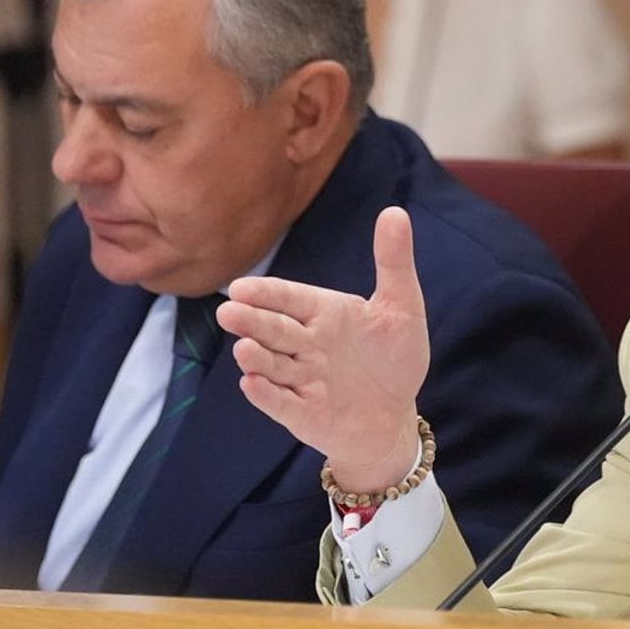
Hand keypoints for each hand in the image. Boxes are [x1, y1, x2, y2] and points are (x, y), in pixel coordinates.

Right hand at [216, 206, 428, 492]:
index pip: (288, 298)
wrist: (394, 416)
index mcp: (322, 314)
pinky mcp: (302, 414)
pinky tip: (252, 384)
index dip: (266, 294)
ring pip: (272, 365)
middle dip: (251, 321)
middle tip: (228, 312)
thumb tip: (395, 211)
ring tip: (244, 348)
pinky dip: (267, 395)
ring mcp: (300, 381)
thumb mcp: (401, 307)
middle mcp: (305, 345)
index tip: (241, 288)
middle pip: (274, 330)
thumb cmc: (394, 358)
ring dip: (256, 358)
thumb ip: (394, 262)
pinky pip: (281, 403)